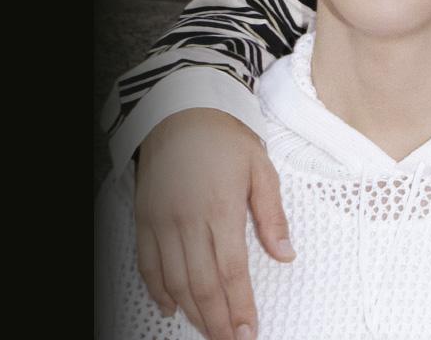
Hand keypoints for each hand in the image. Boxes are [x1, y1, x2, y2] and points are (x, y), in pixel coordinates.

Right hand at [134, 108, 293, 339]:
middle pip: (201, 285)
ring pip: (174, 281)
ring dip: (192, 312)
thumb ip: (272, 215)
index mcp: (220, 210)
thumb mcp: (261, 169)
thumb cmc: (226, 139)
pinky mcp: (144, 221)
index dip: (240, 307)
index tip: (249, 331)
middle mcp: (187, 222)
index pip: (231, 272)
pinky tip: (172, 309)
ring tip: (210, 332)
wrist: (180, 113)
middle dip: (217, 320)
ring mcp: (161, 223)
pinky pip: (147, 265)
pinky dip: (158, 291)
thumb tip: (286, 254)